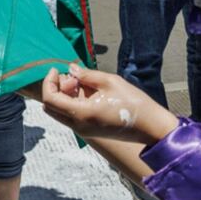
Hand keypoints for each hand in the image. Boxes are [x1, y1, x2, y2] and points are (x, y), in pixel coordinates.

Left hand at [42, 63, 179, 144]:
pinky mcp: (89, 130)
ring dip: (64, 95)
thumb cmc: (134, 103)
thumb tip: (71, 69)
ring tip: (83, 83)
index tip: (57, 69)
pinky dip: (72, 102)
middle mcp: (78, 125)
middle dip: (55, 89)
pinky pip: (71, 116)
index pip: (50, 99)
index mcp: (81, 114)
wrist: (151, 127)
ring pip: (59, 112)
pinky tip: (88, 92)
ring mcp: (83, 130)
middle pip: (50, 107)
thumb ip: (86, 75)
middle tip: (73, 78)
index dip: (49, 82)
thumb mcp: (110, 82)